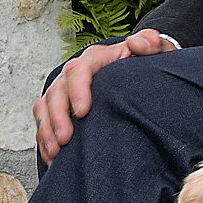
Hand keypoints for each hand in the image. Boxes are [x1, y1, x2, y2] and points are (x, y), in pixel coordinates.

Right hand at [35, 28, 173, 164]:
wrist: (141, 74)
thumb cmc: (147, 64)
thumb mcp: (157, 50)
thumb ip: (152, 43)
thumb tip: (135, 44)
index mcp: (96, 58)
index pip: (79, 70)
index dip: (77, 90)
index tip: (83, 112)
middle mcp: (76, 72)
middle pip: (57, 90)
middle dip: (58, 116)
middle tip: (65, 139)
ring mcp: (66, 90)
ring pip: (45, 106)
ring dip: (47, 130)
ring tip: (56, 152)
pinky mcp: (61, 107)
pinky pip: (44, 122)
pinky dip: (45, 140)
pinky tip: (53, 158)